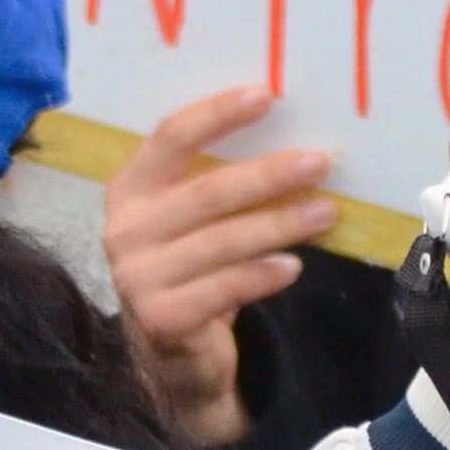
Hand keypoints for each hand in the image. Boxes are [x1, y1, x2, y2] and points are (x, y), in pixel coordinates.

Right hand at [102, 87, 336, 449]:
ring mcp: (137, 276)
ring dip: (281, 224)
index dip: (218, 114)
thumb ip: (218, 183)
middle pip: (207, 190)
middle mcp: (124, 229)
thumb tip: (296, 142)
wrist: (169, 353)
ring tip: (325, 212)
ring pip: (223, 240)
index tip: (268, 96)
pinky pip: (224, 288)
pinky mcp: (161, 319)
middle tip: (321, 163)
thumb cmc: (191, 270)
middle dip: (270, 174)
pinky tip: (294, 266)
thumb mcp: (192, 221)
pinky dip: (262, 275)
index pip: (170, 137)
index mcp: (130, 189)